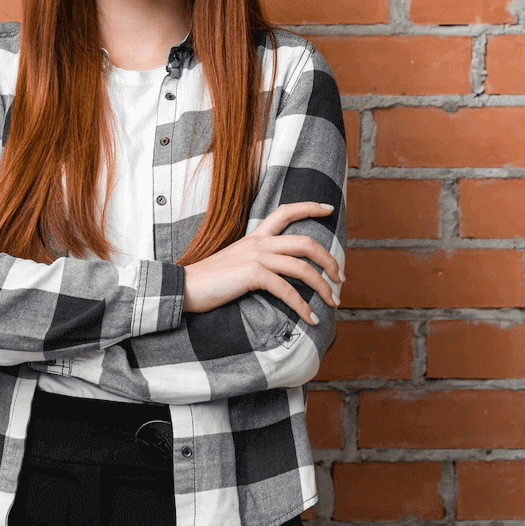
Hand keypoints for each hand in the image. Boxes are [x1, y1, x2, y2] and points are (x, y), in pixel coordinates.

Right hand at [182, 201, 342, 324]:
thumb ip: (258, 262)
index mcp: (255, 237)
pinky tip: (310, 318)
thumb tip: (280, 275)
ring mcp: (256, 256)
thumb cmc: (209, 281)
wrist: (183, 287)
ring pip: (302, 267)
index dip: (309, 207)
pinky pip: (286, 289)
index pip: (285, 212)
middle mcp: (259, 243)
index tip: (329, 209)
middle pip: (306, 243)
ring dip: (323, 287)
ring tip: (333, 303)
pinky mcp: (252, 274)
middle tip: (341, 278)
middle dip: (329, 260)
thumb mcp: (236, 263)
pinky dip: (302, 306)